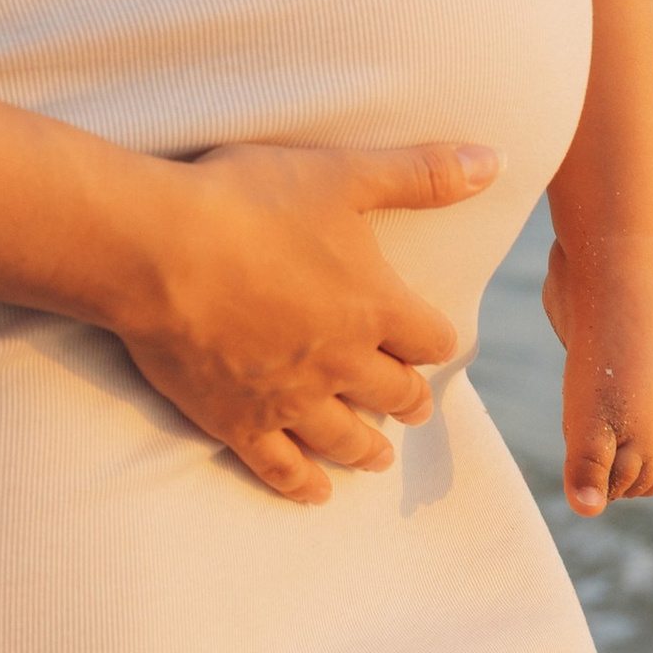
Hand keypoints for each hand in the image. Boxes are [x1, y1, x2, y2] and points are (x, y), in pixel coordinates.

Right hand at [116, 139, 487, 502]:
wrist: (156, 247)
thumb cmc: (247, 201)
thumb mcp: (343, 173)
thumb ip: (422, 173)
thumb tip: (496, 159)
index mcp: (375, 307)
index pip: (431, 340)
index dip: (433, 340)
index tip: (430, 343)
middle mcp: (341, 364)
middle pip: (396, 395)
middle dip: (408, 398)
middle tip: (411, 404)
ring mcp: (289, 400)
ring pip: (346, 439)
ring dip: (368, 449)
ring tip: (377, 455)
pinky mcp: (237, 420)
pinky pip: (281, 467)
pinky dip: (304, 485)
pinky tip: (317, 494)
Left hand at [542, 239, 652, 514]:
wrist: (607, 281)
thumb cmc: (600, 359)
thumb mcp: (588, 425)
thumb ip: (587, 471)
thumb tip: (588, 514)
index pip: (634, 489)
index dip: (598, 486)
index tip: (576, 459)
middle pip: (638, 470)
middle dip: (604, 468)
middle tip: (578, 437)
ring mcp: (648, 392)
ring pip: (633, 439)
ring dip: (604, 443)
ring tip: (578, 420)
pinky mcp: (626, 367)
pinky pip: (619, 405)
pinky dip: (600, 413)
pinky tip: (577, 394)